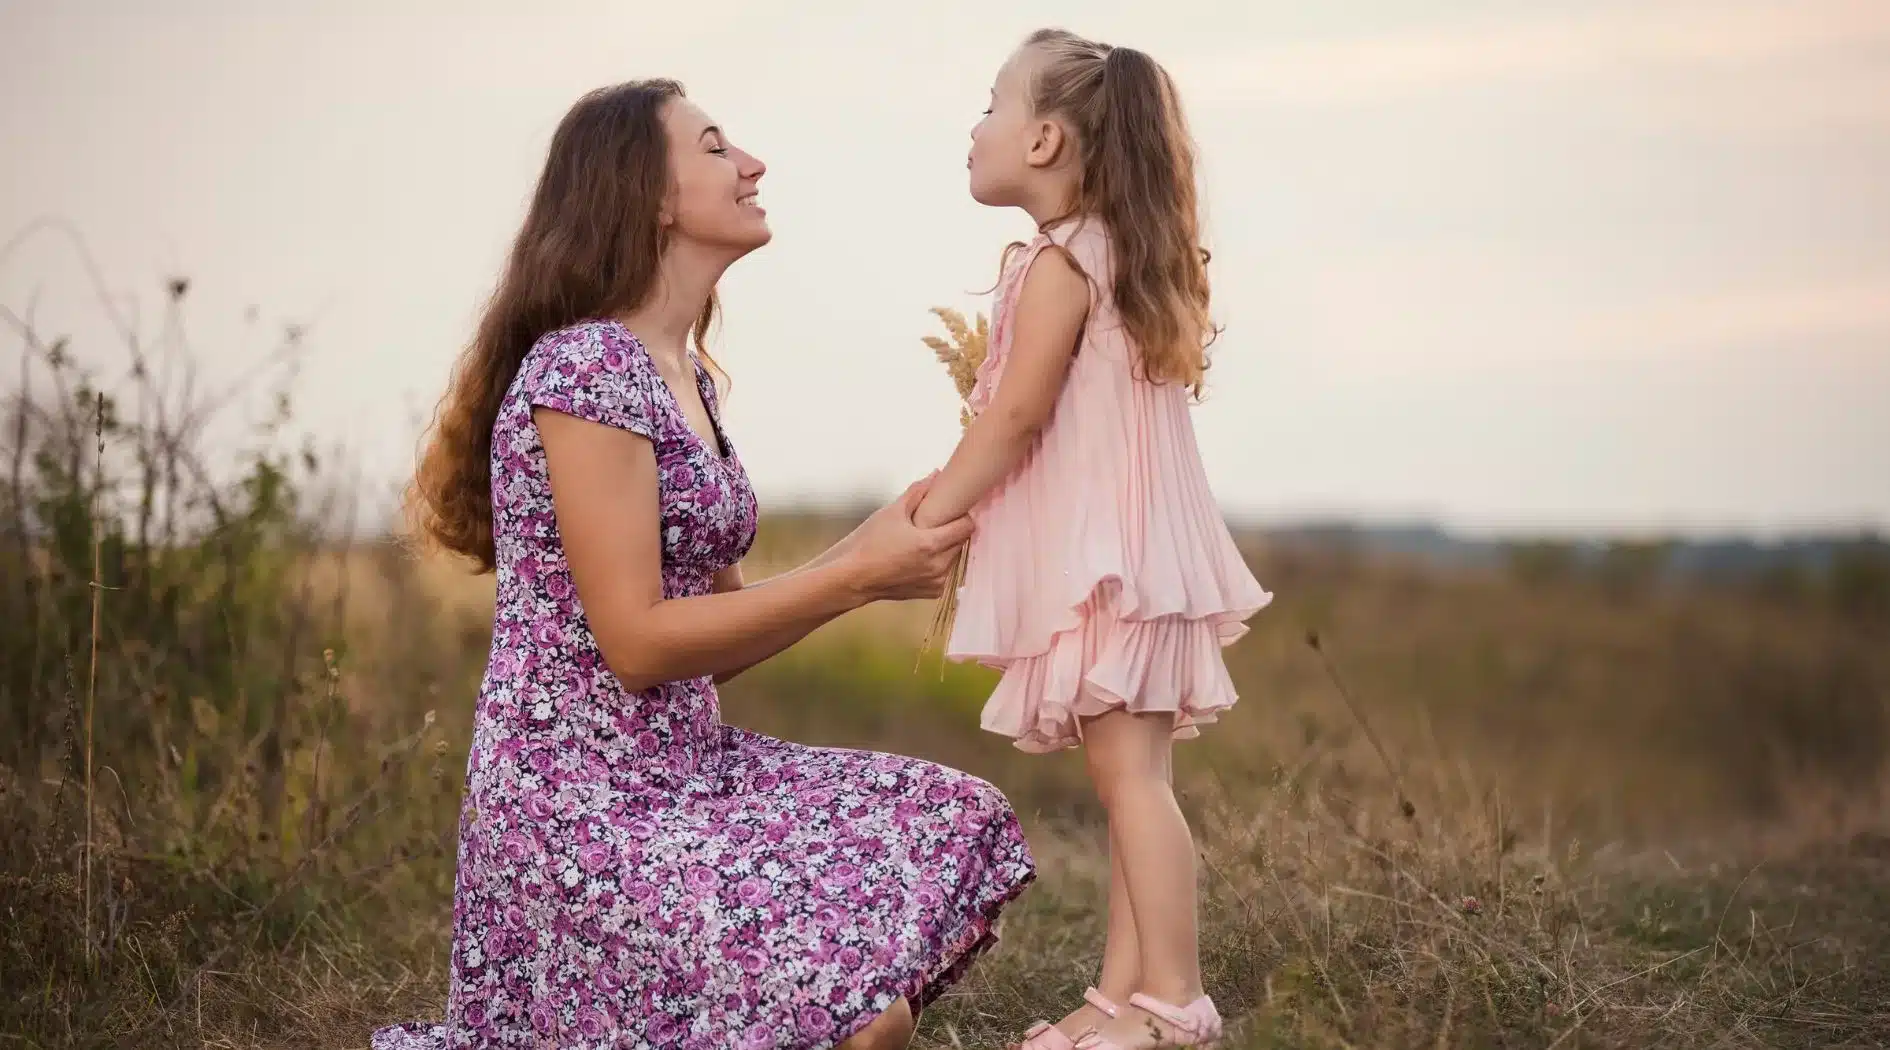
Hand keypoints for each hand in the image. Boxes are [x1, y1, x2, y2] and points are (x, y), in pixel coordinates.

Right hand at [833, 475, 973, 602]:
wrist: (852, 577)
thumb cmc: (868, 544)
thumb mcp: (892, 512)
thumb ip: (917, 492)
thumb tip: (935, 474)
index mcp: (931, 544)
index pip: (967, 527)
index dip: (962, 516)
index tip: (952, 510)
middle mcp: (938, 566)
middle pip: (961, 542)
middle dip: (951, 531)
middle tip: (934, 523)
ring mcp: (935, 581)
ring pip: (953, 557)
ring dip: (945, 548)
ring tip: (923, 540)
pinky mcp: (930, 592)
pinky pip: (944, 573)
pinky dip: (936, 564)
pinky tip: (918, 557)